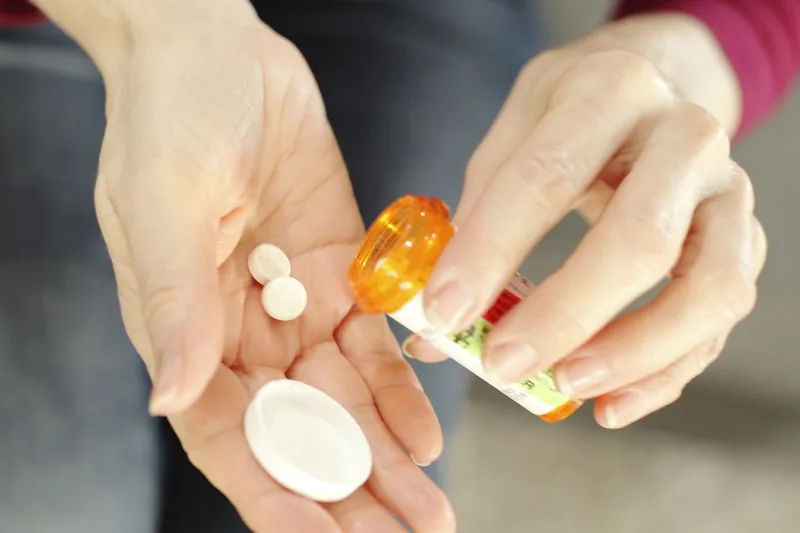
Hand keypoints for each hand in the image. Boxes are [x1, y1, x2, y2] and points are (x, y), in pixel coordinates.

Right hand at [92, 6, 451, 532]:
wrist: (219, 52)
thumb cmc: (168, 116)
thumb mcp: (162, 201)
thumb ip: (174, 300)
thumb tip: (171, 396)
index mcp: (183, 328)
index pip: (226, 433)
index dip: (269, 489)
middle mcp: (240, 330)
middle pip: (295, 430)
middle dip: (345, 490)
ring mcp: (295, 303)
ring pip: (344, 398)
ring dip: (385, 454)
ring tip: (428, 506)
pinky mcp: (342, 271)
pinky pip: (376, 340)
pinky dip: (402, 387)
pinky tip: (427, 432)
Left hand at [411, 16, 766, 428]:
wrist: (657, 83)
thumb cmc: (571, 116)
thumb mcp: (513, 134)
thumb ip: (472, 221)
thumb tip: (432, 328)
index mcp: (611, 90)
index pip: (546, 175)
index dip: (490, 251)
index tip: (444, 312)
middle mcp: (685, 135)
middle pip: (640, 238)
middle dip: (564, 314)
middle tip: (501, 364)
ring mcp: (727, 190)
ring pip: (708, 290)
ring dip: (631, 353)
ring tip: (563, 386)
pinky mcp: (746, 238)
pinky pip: (719, 320)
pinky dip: (665, 372)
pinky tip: (611, 403)